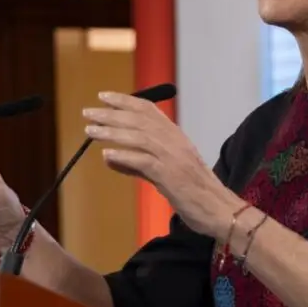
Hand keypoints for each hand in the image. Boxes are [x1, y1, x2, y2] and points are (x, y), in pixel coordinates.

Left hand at [83, 93, 239, 237]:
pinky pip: (144, 162)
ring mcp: (173, 157)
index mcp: (176, 137)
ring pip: (139, 137)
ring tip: (91, 131)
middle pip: (140, 120)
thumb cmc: (195, 193)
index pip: (148, 110)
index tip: (104, 97)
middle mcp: (175, 141)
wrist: (220, 209)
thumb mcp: (164, 174)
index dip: (125, 101)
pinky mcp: (171, 176)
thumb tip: (110, 157)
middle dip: (112, 114)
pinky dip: (124, 156)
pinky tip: (107, 155)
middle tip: (88, 112)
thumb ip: (138, 164)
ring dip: (113, 132)